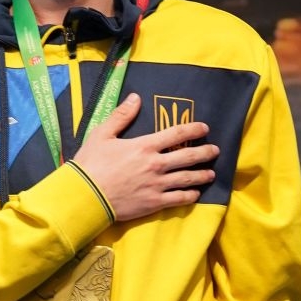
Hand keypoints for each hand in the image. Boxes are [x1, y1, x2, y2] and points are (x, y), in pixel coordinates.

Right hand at [72, 92, 217, 222]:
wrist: (85, 196)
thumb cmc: (90, 163)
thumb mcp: (102, 134)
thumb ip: (121, 116)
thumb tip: (136, 97)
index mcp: (145, 146)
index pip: (177, 134)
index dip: (194, 129)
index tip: (205, 128)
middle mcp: (156, 164)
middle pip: (189, 157)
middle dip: (205, 153)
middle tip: (215, 151)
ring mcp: (157, 185)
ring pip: (188, 179)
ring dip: (202, 175)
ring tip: (211, 174)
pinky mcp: (154, 203)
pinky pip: (179, 199)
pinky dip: (190, 196)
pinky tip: (195, 194)